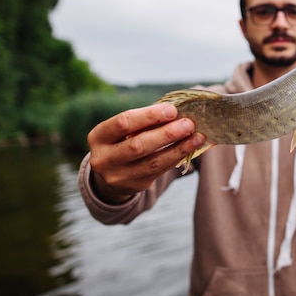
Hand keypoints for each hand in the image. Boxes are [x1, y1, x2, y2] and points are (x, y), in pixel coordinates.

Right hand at [87, 103, 205, 202]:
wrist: (111, 175)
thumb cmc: (123, 141)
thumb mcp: (123, 131)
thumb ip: (144, 121)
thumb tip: (177, 113)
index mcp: (98, 136)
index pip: (123, 122)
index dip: (149, 115)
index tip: (172, 110)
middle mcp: (104, 158)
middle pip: (138, 145)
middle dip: (167, 134)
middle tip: (188, 124)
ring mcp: (118, 176)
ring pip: (152, 162)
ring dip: (178, 148)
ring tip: (197, 138)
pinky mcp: (135, 186)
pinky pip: (160, 171)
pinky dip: (177, 158)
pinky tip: (190, 148)